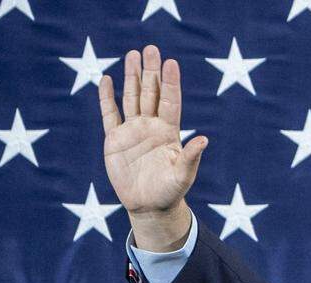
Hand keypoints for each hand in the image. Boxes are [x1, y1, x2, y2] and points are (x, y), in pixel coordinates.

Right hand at [99, 45, 205, 250]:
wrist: (149, 206)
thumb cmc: (170, 192)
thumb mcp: (183, 176)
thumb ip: (191, 157)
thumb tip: (204, 139)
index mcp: (169, 131)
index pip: (170, 101)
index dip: (170, 82)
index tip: (171, 63)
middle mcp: (151, 126)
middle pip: (150, 93)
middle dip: (150, 71)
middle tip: (151, 48)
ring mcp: (132, 131)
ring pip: (132, 98)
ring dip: (131, 77)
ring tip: (132, 55)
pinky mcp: (115, 140)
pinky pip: (110, 115)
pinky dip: (107, 98)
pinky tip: (106, 80)